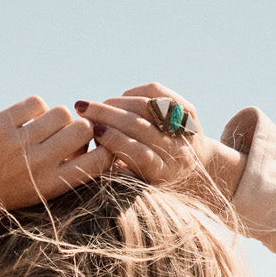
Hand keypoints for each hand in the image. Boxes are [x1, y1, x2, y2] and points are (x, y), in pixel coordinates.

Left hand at [0, 97, 111, 223]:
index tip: (96, 147)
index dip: (105, 149)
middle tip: (64, 138)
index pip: (99, 161)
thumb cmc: (4, 196)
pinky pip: (36, 102)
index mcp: (52, 186)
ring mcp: (20, 142)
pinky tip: (24, 122)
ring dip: (56, 118)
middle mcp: (40, 164)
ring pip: (61, 112)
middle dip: (79, 131)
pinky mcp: (2, 124)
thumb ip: (63, 171)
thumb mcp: (39, 194)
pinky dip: (34, 109)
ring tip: (42, 129)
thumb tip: (87, 139)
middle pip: (83, 129)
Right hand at [73, 83, 245, 201]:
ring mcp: (185, 128)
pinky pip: (155, 92)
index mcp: (164, 175)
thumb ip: (113, 169)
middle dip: (108, 115)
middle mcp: (179, 152)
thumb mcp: (133, 184)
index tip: (93, 130)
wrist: (193, 171)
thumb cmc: (150, 182)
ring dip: (116, 103)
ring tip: (94, 105)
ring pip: (145, 106)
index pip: (139, 154)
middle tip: (82, 108)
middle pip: (140, 126)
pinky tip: (118, 100)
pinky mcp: (187, 109)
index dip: (115, 140)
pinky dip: (133, 94)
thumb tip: (84, 151)